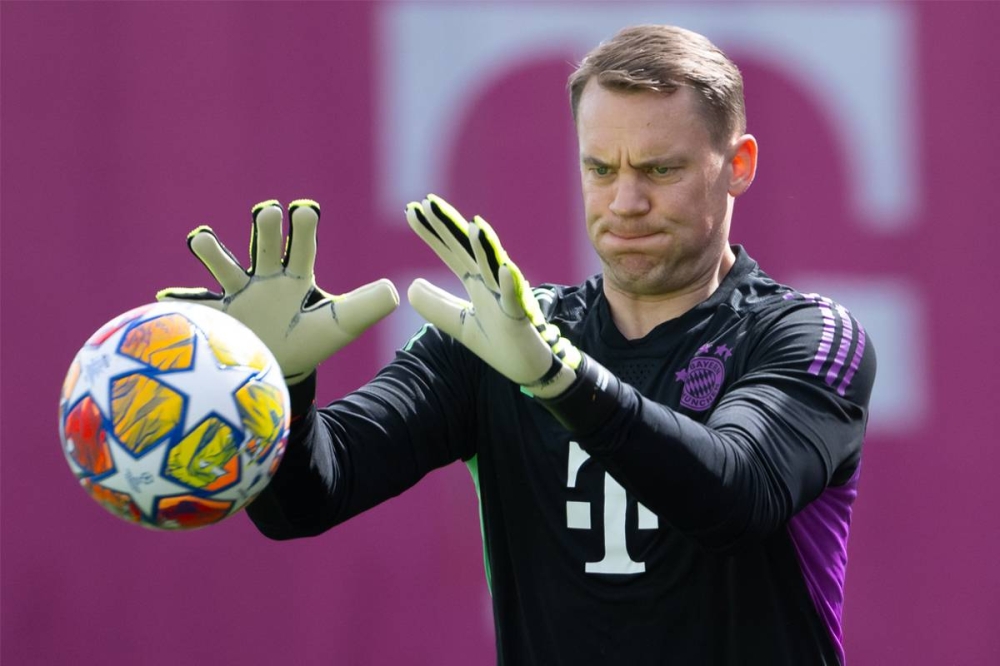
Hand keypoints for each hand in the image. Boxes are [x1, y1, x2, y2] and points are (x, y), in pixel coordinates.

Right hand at [157, 199, 398, 384]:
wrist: (279, 369)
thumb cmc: (310, 341)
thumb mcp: (340, 324)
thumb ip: (365, 307)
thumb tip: (393, 291)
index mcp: (296, 276)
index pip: (302, 247)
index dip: (303, 229)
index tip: (305, 211)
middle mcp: (265, 277)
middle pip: (266, 246)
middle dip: (267, 229)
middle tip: (269, 213)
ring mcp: (237, 294)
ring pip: (224, 265)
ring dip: (213, 251)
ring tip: (202, 238)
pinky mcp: (216, 316)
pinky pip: (196, 307)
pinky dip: (180, 304)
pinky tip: (165, 299)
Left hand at [405, 194, 580, 398]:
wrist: (528, 367)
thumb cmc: (499, 343)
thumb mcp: (459, 324)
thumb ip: (436, 305)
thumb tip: (410, 285)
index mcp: (476, 282)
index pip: (450, 251)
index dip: (432, 232)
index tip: (411, 210)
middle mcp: (491, 282)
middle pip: (467, 249)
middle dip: (449, 226)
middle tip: (429, 203)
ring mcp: (507, 297)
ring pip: (493, 267)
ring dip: (484, 246)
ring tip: (473, 225)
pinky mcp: (520, 317)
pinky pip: (515, 299)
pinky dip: (510, 284)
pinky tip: (502, 268)